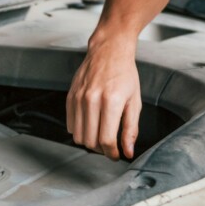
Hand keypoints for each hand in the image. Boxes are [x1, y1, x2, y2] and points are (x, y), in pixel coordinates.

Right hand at [66, 40, 141, 159]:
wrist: (109, 50)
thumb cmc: (125, 74)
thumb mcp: (134, 101)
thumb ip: (131, 128)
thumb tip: (127, 151)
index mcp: (111, 101)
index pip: (106, 139)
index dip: (112, 153)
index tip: (116, 155)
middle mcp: (92, 99)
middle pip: (90, 141)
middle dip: (101, 150)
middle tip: (110, 146)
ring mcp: (79, 97)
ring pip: (78, 136)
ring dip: (89, 142)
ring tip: (100, 136)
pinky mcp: (70, 96)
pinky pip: (70, 124)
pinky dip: (79, 131)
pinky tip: (91, 125)